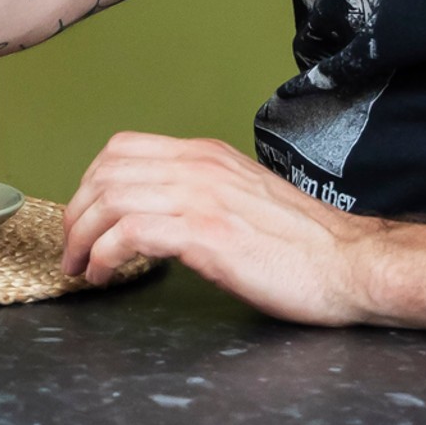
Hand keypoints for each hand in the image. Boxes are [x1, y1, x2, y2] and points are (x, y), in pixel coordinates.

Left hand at [58, 131, 385, 320]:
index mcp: (207, 156)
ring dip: (83, 237)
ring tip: (82, 268)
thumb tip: (162, 213)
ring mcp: (202, 199)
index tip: (84, 218)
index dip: (90, 183)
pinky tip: (106, 275)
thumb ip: (203, 195)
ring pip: (111, 200)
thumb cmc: (306, 246)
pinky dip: (105, 255)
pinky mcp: (207, 235)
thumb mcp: (245, 199)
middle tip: (73, 250)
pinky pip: (131, 233)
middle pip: (106, 173)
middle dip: (77, 213)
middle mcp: (199, 168)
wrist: (352, 266)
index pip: (122, 149)